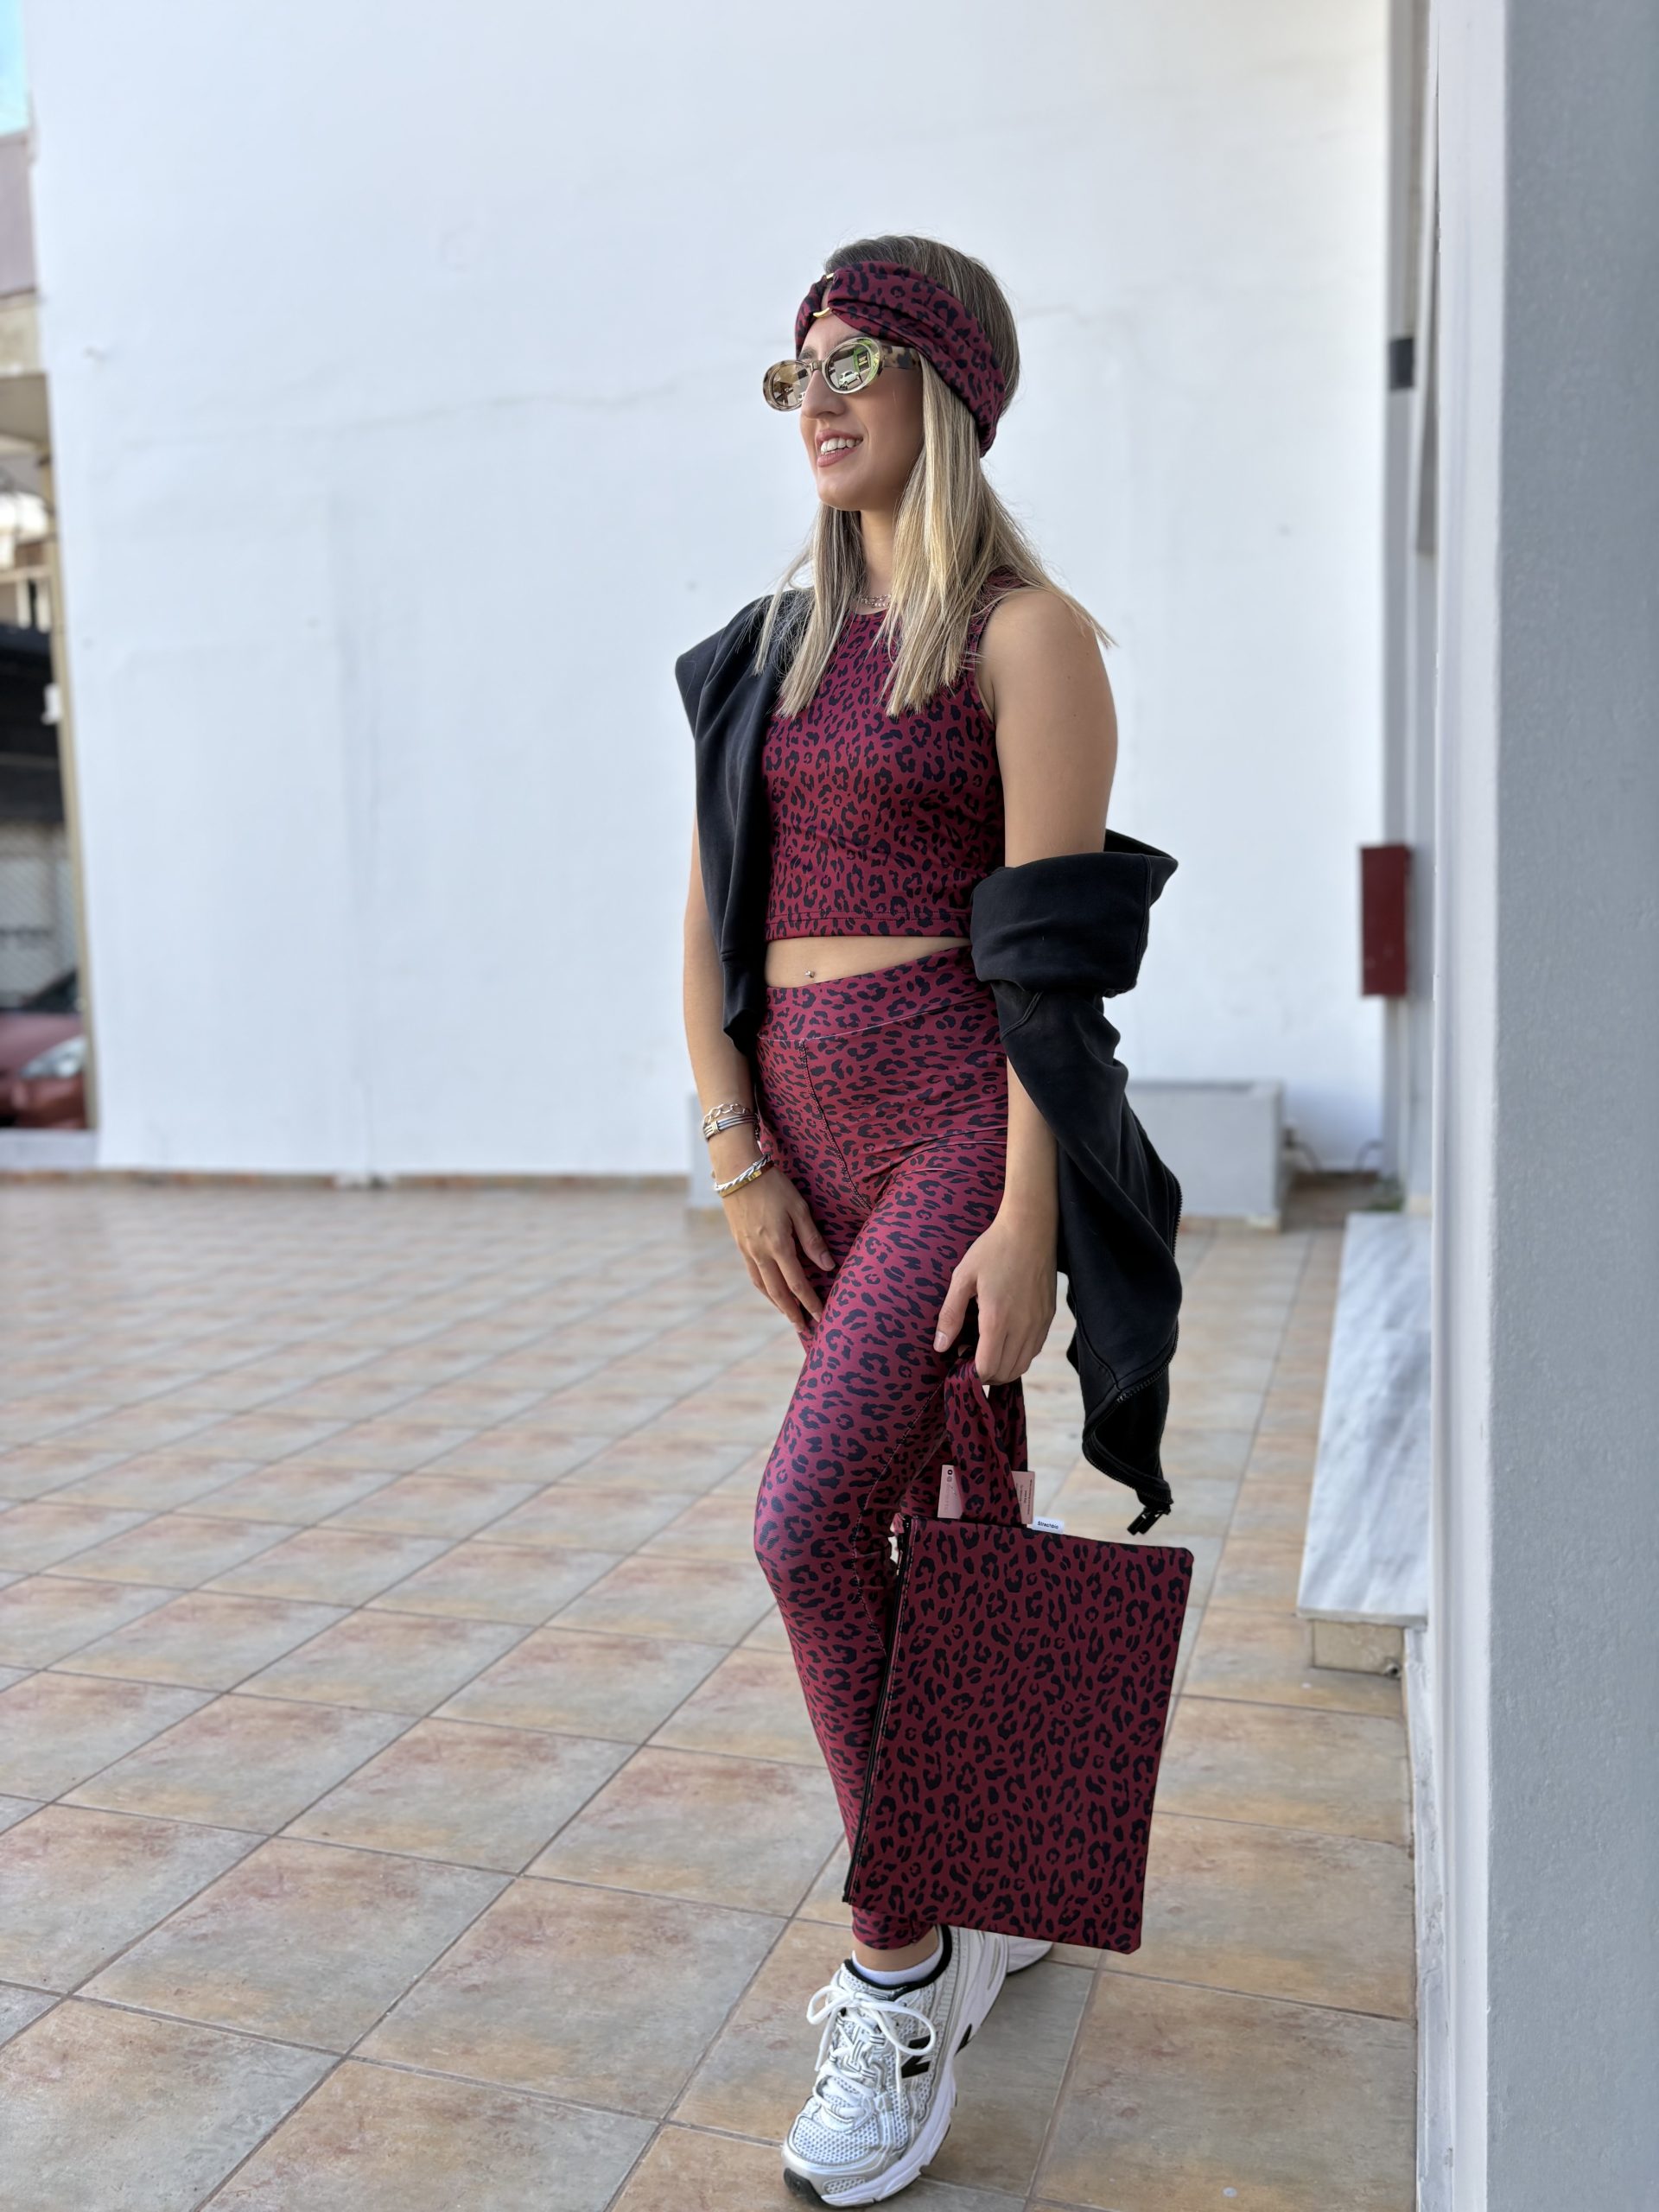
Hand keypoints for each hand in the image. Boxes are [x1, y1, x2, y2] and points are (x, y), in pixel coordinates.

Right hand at [722, 1162, 835, 1330]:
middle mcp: (760, 1253)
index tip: (821, 1316)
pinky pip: (752, 1274)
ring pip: (762, 1286)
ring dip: (776, 1303)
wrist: (737, 1172)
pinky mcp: (740, 1243)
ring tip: (788, 1314)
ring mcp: (747, 1249)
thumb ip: (812, 1239)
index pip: (797, 1283)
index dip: (810, 1302)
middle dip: (792, 1312)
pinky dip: (763, 1288)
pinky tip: (770, 1290)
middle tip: (804, 1328)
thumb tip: (828, 1266)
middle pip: (778, 1292)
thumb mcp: (799, 1208)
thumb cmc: (773, 1185)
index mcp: (778, 1245)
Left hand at [933, 1208, 1056, 1382]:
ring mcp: (1038, 1324)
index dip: (971, 1373)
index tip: (960, 1359)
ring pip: (1022, 1365)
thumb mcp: (963, 1278)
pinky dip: (1019, 1355)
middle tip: (971, 1357)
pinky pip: (1034, 1350)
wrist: (1030, 1229)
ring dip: (1003, 1367)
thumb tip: (940, 1346)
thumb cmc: (993, 1250)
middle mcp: (1022, 1327)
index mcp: (997, 1319)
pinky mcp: (1048, 1317)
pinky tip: (1005, 1339)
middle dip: (986, 1374)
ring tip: (987, 1350)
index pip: (987, 1368)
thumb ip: (950, 1315)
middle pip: (1006, 1373)